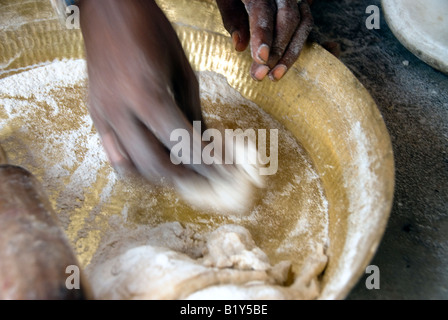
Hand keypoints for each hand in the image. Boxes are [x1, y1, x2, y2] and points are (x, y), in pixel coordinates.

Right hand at [79, 0, 211, 183]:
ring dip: (162, 178)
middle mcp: (120, 112)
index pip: (184, 145)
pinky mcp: (95, 117)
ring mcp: (103, 117)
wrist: (109, 9)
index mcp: (146, 95)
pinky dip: (138, 167)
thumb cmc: (151, 31)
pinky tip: (156, 163)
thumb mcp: (183, 70)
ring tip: (186, 173)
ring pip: (132, 169)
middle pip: (157, 166)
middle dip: (188, 178)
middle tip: (210, 179)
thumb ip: (194, 112)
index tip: (228, 173)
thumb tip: (208, 142)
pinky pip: (115, 156)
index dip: (210, 164)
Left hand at [216, 0, 313, 80]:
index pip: (263, 11)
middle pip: (287, 20)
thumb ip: (232, 19)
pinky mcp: (300, 4)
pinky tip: (283, 62)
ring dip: (289, 54)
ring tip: (274, 75)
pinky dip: (296, 45)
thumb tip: (239, 47)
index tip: (260, 58)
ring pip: (301, 23)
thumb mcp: (227, 0)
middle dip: (276, 51)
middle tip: (261, 74)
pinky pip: (306, 23)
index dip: (263, 36)